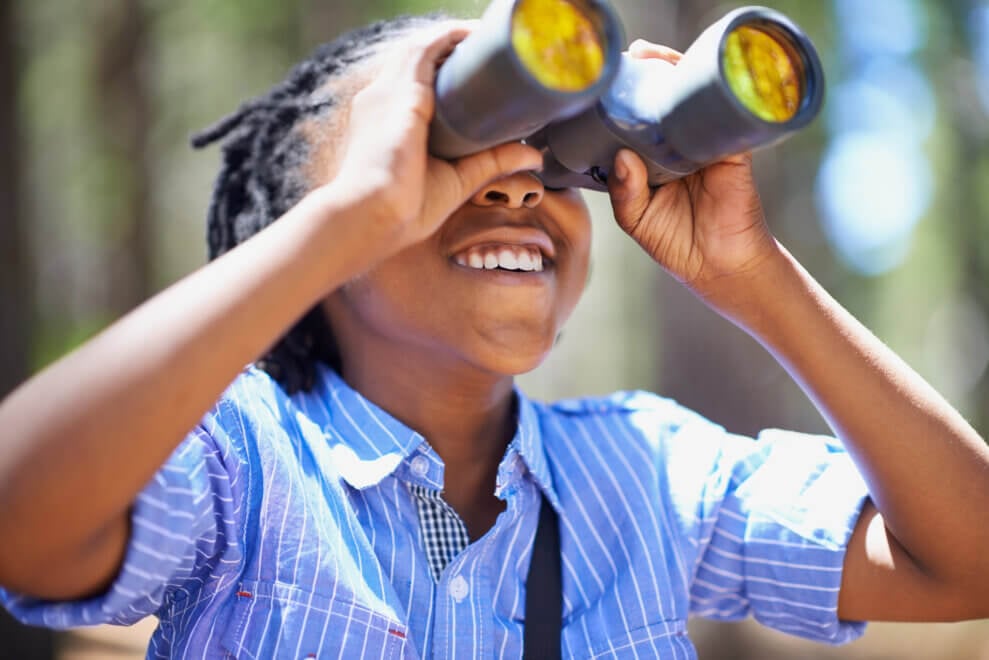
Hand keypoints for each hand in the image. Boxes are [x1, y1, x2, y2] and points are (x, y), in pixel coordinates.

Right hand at [330, 23, 542, 253]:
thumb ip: (491, 162)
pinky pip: (426, 49)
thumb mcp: (457, 180)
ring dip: (452, 38)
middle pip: (415, 60)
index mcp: (384, 122)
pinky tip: (473, 35)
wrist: (371, 217)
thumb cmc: (402, 212)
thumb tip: (533, 156)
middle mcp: (381, 101)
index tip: (472, 70)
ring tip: (485, 36)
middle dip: (449, 49)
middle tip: (486, 48)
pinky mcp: (402, 93)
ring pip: (421, 48)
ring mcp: (387, 93)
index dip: (441, 71)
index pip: (411, 83)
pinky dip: (450, 37)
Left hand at [606, 40, 777, 299]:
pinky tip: (689, 83)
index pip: (636, 117)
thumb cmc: (677, 242)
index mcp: (652, 156)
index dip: (623, 94)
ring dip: (675, 72)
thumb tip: (622, 156)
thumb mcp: (636, 219)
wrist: (720, 266)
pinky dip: (707, 97)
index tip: (606, 78)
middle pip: (664, 97)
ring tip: (653, 57)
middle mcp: (678, 143)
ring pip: (691, 98)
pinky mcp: (731, 149)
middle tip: (632, 56)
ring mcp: (705, 142)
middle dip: (649, 71)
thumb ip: (624, 191)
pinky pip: (721, 115)